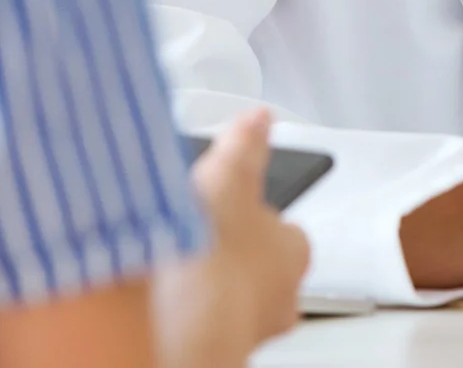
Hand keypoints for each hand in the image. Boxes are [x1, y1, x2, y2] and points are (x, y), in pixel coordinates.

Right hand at [153, 110, 310, 367]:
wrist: (187, 322)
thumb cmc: (217, 257)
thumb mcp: (228, 176)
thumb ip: (245, 144)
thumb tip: (259, 118)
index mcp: (294, 250)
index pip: (286, 229)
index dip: (256, 214)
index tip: (233, 208)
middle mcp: (283, 296)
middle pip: (263, 266)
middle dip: (235, 253)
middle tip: (201, 238)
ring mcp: (252, 326)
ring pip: (237, 298)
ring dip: (214, 284)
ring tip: (178, 267)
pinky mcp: (219, 345)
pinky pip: (209, 322)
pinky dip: (192, 311)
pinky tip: (167, 297)